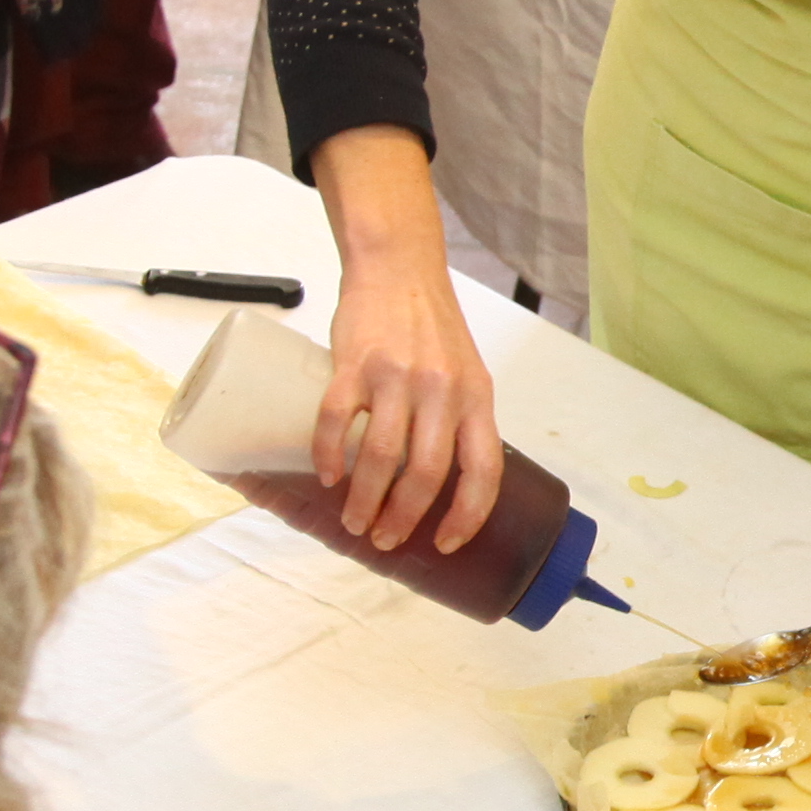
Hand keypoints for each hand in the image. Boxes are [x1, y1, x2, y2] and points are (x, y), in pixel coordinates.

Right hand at [307, 132, 500, 554]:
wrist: (399, 266)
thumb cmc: (432, 327)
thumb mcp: (467, 373)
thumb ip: (460, 421)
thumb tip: (444, 485)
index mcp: (477, 398)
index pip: (484, 470)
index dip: (468, 516)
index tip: (445, 544)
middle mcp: (442, 390)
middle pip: (426, 474)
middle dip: (403, 519)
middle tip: (384, 538)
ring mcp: (397, 376)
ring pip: (381, 456)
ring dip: (364, 499)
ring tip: (354, 521)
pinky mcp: (355, 363)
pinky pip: (338, 420)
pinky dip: (329, 456)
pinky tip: (327, 476)